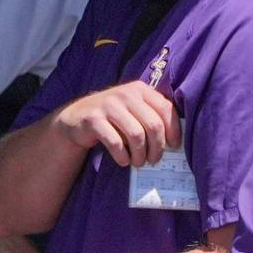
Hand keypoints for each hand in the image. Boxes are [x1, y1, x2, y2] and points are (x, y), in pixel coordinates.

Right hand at [53, 81, 181, 167]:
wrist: (77, 118)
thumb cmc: (115, 118)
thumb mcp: (135, 110)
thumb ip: (154, 117)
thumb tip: (175, 143)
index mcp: (140, 89)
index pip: (166, 109)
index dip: (174, 131)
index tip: (174, 147)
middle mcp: (125, 93)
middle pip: (153, 125)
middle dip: (157, 147)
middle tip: (154, 160)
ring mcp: (108, 105)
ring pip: (136, 135)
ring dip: (140, 154)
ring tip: (139, 162)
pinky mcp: (93, 119)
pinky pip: (115, 142)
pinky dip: (122, 156)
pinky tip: (124, 161)